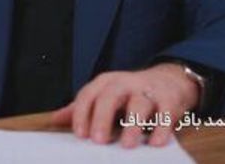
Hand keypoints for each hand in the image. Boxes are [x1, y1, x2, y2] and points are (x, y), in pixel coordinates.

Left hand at [51, 63, 199, 147]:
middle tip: (98, 140)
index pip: (89, 94)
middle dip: (103, 117)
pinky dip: (162, 128)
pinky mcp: (170, 100)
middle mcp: (126, 83)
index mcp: (106, 82)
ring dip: (133, 125)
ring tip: (127, 145)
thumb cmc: (130, 93)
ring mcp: (148, 91)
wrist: (169, 80)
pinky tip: (156, 142)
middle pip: (111, 95)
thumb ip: (83, 108)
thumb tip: (55, 119)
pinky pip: (166, 113)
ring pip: (139, 104)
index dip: (82, 113)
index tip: (80, 134)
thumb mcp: (105, 95)